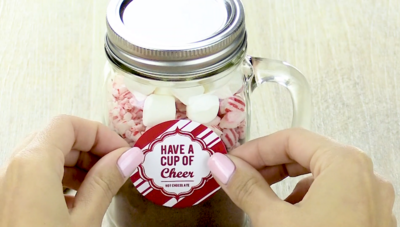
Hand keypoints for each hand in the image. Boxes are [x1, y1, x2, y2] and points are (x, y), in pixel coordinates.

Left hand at [0, 115, 143, 226]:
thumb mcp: (85, 220)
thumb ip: (106, 181)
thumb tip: (128, 157)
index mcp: (33, 163)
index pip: (70, 125)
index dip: (101, 133)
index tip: (123, 152)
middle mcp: (15, 166)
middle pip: (58, 137)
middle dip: (92, 148)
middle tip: (118, 168)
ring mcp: (8, 183)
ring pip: (48, 155)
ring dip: (78, 164)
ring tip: (102, 184)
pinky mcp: (8, 198)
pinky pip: (37, 175)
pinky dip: (62, 179)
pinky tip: (79, 200)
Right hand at [208, 128, 395, 226]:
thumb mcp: (274, 221)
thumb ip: (247, 187)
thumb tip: (223, 166)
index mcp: (345, 164)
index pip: (290, 139)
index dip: (255, 149)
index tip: (230, 162)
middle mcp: (365, 176)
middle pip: (306, 154)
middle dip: (268, 165)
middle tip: (240, 176)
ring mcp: (370, 199)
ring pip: (319, 175)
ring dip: (285, 182)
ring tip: (261, 196)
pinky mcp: (368, 219)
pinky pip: (333, 195)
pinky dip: (306, 198)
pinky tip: (290, 214)